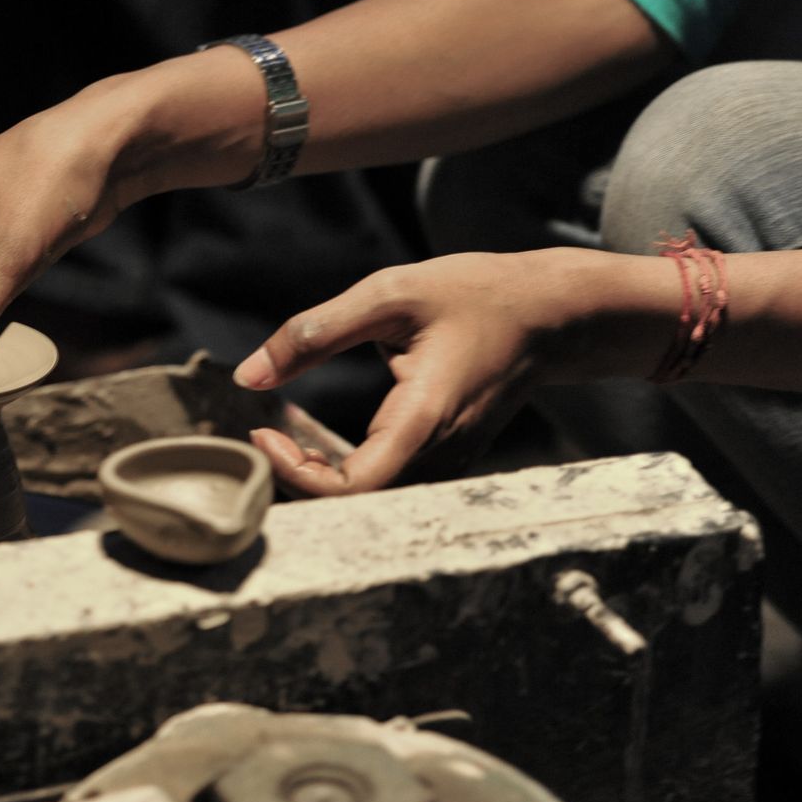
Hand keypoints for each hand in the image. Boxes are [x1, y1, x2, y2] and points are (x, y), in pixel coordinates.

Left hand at [232, 252, 597, 494]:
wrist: (551, 314)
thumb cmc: (474, 295)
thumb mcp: (389, 294)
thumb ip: (314, 333)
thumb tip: (249, 376)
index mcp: (422, 421)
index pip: (350, 489)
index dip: (294, 474)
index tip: (262, 433)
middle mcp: (438, 455)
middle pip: (353, 506)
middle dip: (296, 483)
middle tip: (261, 441)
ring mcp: (446, 464)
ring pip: (369, 502)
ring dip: (316, 482)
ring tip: (280, 441)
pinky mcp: (444, 460)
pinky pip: (386, 486)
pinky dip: (341, 476)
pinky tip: (314, 445)